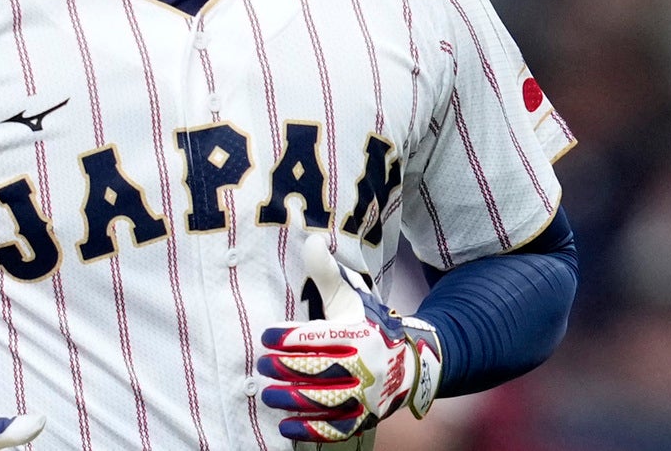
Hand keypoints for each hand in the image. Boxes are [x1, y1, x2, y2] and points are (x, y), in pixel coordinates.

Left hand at [256, 235, 441, 442]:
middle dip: (286, 368)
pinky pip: (337, 429)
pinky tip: (285, 428)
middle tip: (260, 365)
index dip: (290, 337)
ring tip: (266, 395)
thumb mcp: (352, 297)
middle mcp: (366, 365)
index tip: (266, 336)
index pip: (321, 336)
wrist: (410, 362)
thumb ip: (327, 273)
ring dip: (293, 400)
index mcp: (360, 332)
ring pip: (327, 401)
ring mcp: (367, 395)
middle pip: (322, 370)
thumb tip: (311, 240)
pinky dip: (311, 431)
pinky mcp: (365, 418)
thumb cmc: (369, 324)